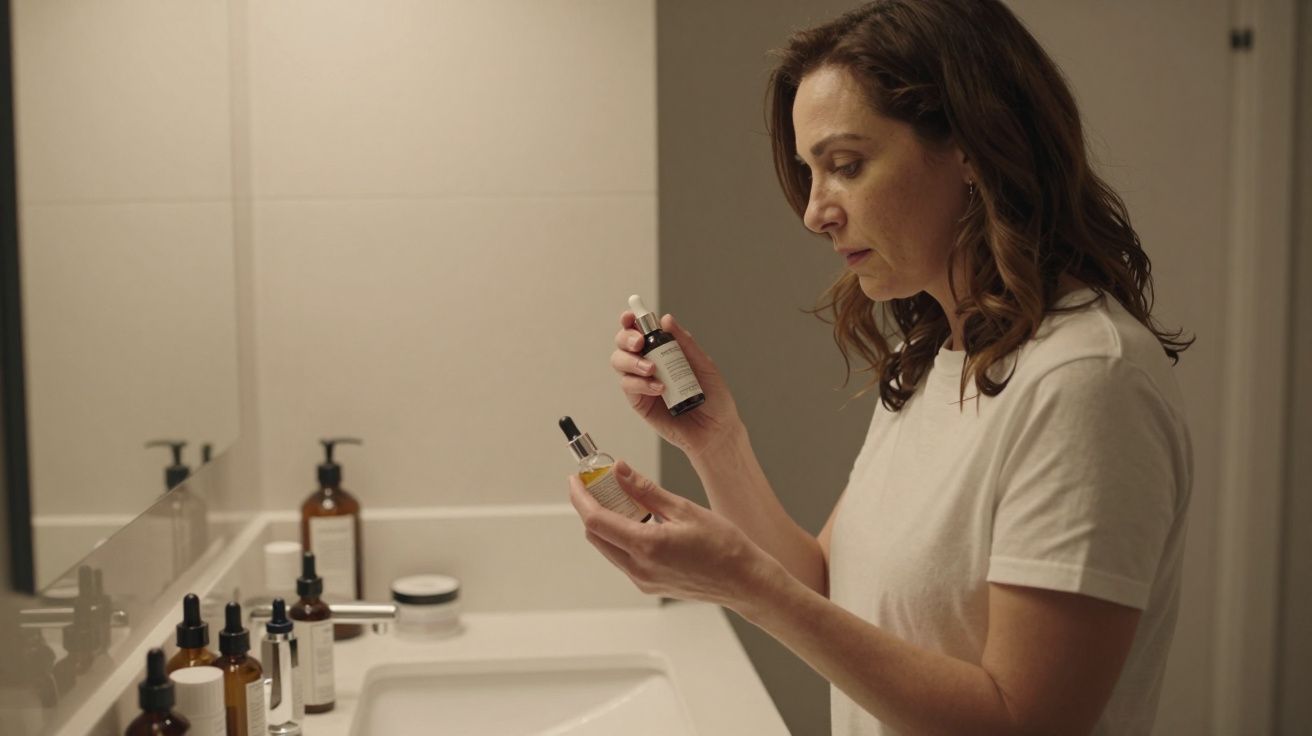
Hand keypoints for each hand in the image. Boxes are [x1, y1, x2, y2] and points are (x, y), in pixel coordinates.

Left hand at [567, 460, 783, 611]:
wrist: (744, 581)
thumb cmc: (724, 546)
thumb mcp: (684, 509)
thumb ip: (646, 490)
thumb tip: (619, 471)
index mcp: (646, 546)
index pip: (596, 520)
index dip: (580, 497)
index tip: (576, 480)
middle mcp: (639, 568)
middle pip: (596, 534)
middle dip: (591, 507)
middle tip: (600, 484)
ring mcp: (643, 580)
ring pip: (608, 547)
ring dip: (607, 522)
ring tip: (623, 498)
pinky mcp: (649, 585)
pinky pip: (623, 558)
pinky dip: (622, 536)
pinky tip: (639, 520)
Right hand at [611, 311, 742, 458]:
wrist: (715, 429)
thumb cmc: (713, 398)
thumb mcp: (704, 365)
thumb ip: (685, 343)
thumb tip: (666, 319)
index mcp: (664, 351)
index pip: (641, 331)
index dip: (631, 321)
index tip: (631, 316)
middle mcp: (649, 364)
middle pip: (623, 344)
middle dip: (627, 338)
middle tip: (640, 343)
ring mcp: (642, 382)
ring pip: (620, 363)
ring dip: (632, 362)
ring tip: (652, 370)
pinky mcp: (640, 402)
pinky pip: (629, 386)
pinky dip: (640, 383)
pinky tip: (659, 388)